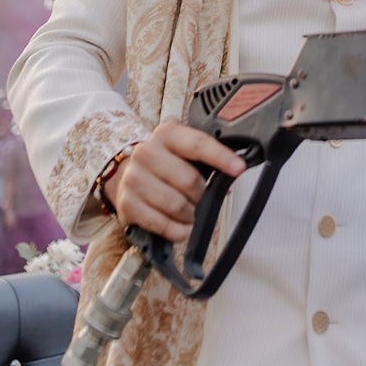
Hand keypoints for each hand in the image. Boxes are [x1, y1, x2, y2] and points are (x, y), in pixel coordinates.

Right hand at [109, 121, 246, 242]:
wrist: (126, 173)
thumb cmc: (164, 164)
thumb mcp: (183, 152)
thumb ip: (207, 159)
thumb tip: (235, 171)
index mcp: (167, 134)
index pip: (198, 144)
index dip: (221, 157)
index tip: (239, 168)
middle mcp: (146, 152)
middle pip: (189, 179)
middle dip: (202, 195)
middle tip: (201, 198)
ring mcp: (134, 178)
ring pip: (176, 204)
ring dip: (190, 215)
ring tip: (190, 213)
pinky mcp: (126, 204)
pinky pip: (161, 224)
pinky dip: (177, 230)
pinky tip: (181, 227)